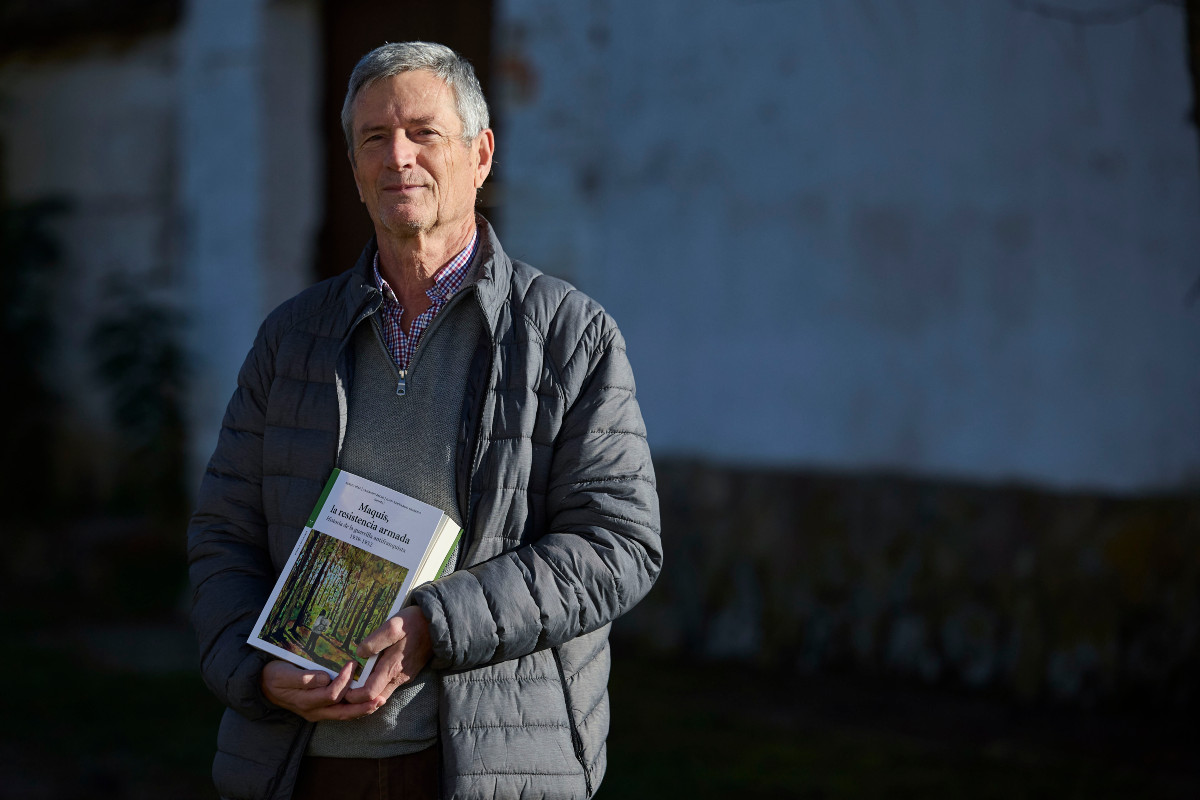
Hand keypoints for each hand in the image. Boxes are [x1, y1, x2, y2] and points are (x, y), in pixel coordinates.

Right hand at [260, 660, 376, 720]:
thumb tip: (323, 679)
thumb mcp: (283, 674)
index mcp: (305, 701)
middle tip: (380, 698)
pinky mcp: (320, 709)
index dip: (343, 681)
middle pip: (342, 712)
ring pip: (344, 715)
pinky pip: (340, 712)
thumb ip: (303, 678)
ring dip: (362, 710)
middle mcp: (314, 710)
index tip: (351, 665)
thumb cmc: (274, 675)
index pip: (331, 694)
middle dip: (362, 707)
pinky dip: (355, 708)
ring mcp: (317, 712)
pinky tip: (366, 700)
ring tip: (379, 701)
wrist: (262, 684)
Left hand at [342, 606, 432, 709]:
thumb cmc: (415, 623)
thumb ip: (375, 641)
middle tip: (345, 686)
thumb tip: (359, 653)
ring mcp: (404, 676)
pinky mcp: (408, 672)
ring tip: (355, 677)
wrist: (439, 624)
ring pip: (382, 692)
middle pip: (374, 698)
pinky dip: (377, 682)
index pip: (368, 693)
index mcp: (392, 669)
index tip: (342, 686)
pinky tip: (371, 669)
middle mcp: (398, 678)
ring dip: (368, 689)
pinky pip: (389, 684)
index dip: (352, 695)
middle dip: (358, 697)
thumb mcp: (393, 625)